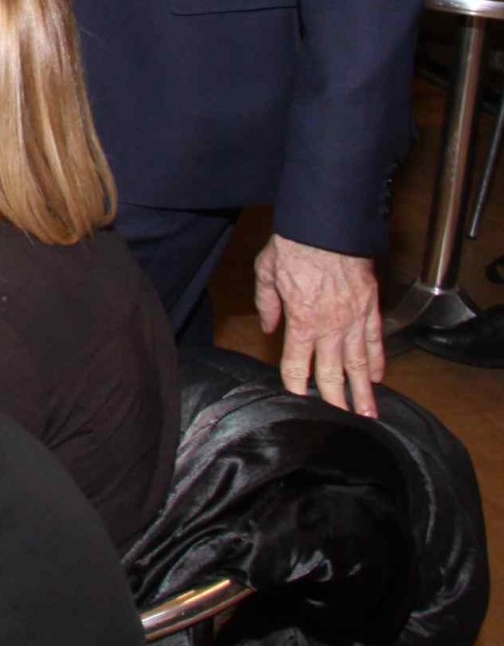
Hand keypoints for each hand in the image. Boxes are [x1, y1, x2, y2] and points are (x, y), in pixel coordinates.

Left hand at [253, 233, 383, 417]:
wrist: (328, 224)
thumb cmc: (294, 245)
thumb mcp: (267, 271)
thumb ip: (267, 304)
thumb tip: (268, 328)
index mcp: (303, 321)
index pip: (298, 364)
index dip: (296, 383)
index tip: (297, 398)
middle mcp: (331, 326)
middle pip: (333, 372)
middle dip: (335, 399)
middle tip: (341, 421)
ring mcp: (355, 318)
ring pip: (359, 363)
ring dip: (363, 391)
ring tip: (368, 414)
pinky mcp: (371, 307)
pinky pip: (376, 340)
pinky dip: (378, 361)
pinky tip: (377, 378)